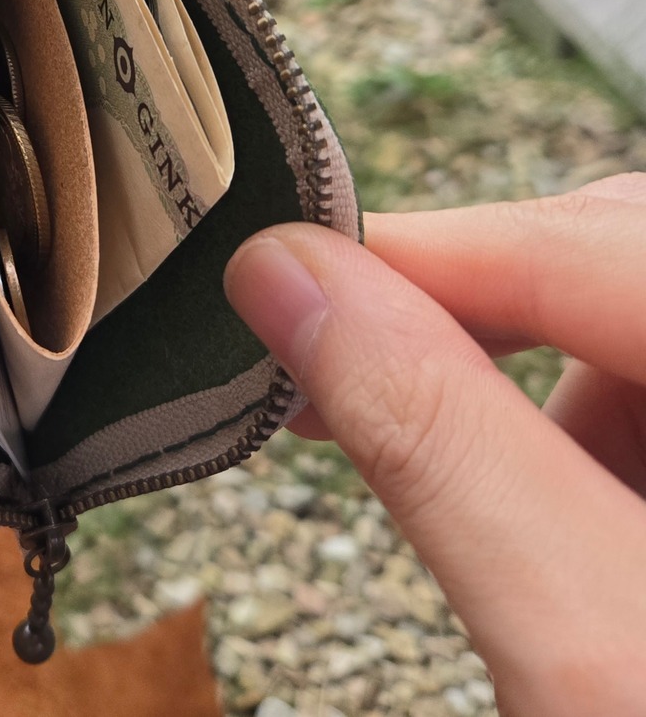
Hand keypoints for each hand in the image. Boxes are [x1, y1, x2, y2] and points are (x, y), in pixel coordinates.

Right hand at [224, 174, 645, 714]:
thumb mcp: (588, 652)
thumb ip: (431, 437)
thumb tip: (287, 279)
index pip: (601, 246)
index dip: (431, 251)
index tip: (286, 276)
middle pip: (623, 253)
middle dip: (479, 309)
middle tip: (342, 372)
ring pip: (633, 311)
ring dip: (530, 379)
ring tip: (490, 497)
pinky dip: (584, 428)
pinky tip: (566, 515)